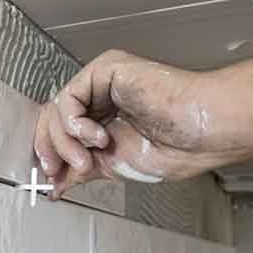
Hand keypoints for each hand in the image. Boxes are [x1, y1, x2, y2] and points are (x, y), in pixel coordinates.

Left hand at [33, 50, 247, 195]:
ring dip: (65, 142)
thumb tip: (55, 183)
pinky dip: (74, 123)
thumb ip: (80, 169)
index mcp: (104, 117)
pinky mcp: (106, 69)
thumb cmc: (177, 147)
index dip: (50, 154)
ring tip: (88, 158)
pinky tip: (97, 136)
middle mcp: (101, 96)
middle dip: (51, 149)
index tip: (52, 178)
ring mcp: (103, 82)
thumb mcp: (112, 166)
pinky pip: (69, 96)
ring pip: (57, 109)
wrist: (202, 134)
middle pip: (52, 118)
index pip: (60, 130)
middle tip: (59, 170)